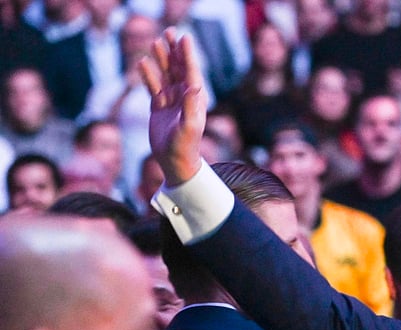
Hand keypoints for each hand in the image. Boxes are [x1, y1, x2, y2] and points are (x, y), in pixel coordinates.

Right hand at [139, 28, 206, 185]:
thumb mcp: (189, 127)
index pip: (191, 72)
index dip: (187, 54)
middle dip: (174, 51)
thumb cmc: (185, 147)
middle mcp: (184, 97)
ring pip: (165, 75)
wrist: (175, 162)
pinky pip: (153, 87)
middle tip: (170, 32)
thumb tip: (194, 86)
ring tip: (156, 42)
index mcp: (195, 99)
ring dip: (161, 59)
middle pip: (178, 69)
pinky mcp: (159, 107)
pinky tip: (141, 62)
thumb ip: (191, 106)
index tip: (184, 37)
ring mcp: (171, 101)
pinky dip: (148, 75)